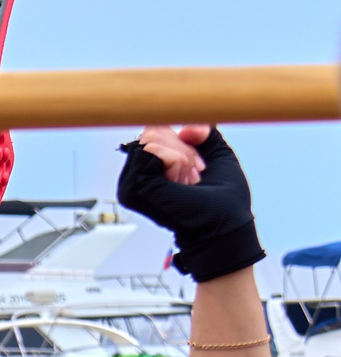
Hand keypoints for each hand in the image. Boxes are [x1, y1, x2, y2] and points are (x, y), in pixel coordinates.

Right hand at [117, 126, 262, 283]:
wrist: (224, 229)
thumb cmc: (224, 202)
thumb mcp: (218, 157)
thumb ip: (206, 134)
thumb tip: (186, 127)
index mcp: (152, 172)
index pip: (156, 133)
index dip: (182, 140)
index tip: (200, 166)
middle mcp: (136, 178)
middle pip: (152, 133)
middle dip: (183, 147)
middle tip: (196, 175)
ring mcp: (132, 183)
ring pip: (151, 140)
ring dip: (183, 154)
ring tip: (191, 180)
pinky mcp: (134, 187)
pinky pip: (152, 150)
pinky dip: (178, 159)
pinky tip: (185, 180)